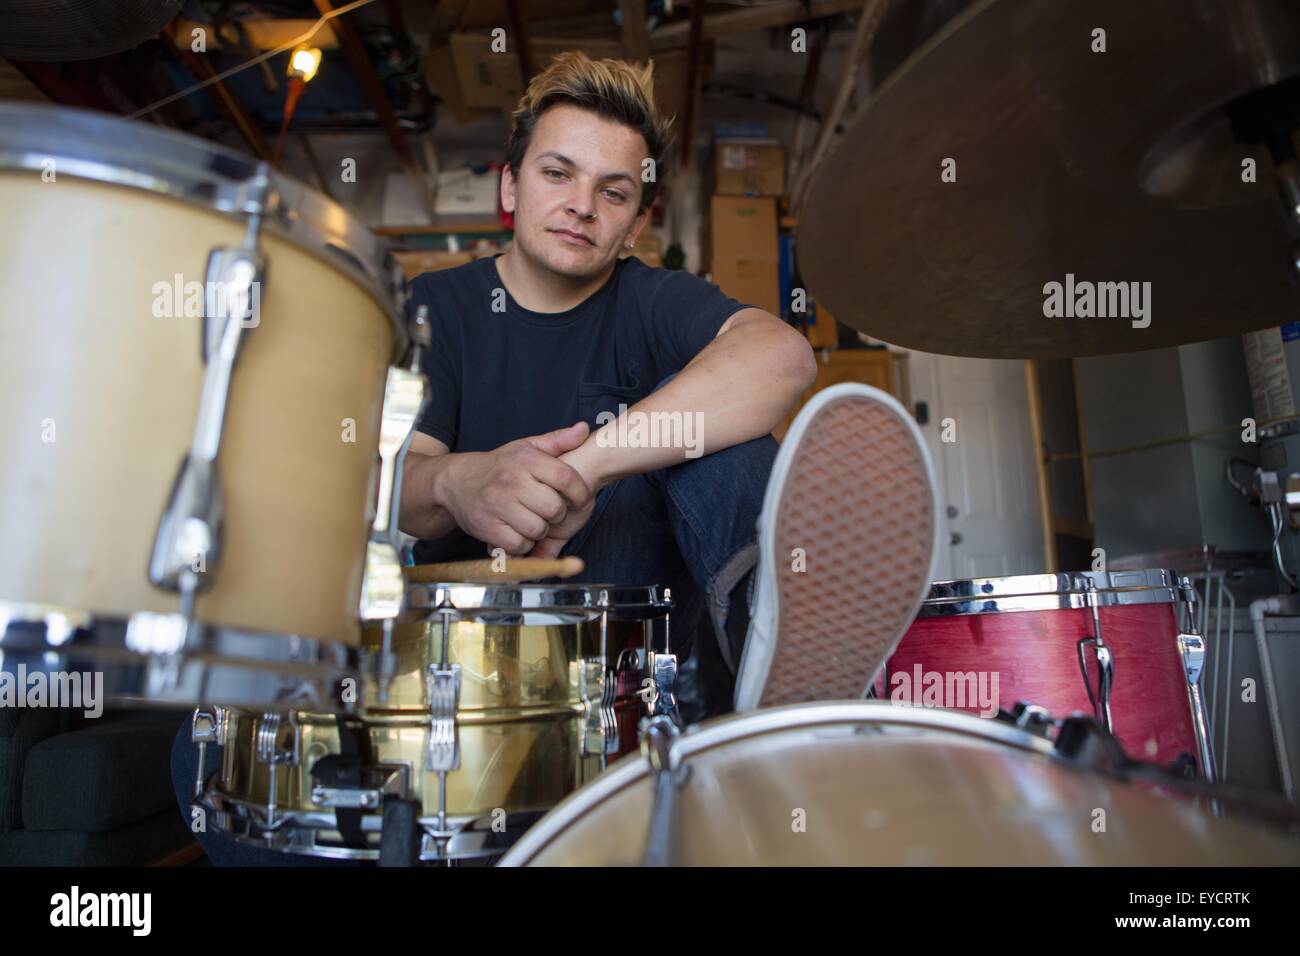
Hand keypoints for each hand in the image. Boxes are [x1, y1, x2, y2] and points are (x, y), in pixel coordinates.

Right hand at [440, 422, 592, 554]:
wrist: (455, 482)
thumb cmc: (499, 466)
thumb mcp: (526, 448)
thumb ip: (558, 440)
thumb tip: (584, 429)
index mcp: (525, 460)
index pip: (565, 477)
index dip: (579, 492)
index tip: (580, 499)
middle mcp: (510, 480)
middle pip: (553, 508)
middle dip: (557, 514)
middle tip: (550, 512)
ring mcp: (497, 504)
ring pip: (537, 529)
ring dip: (540, 530)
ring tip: (533, 521)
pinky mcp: (486, 525)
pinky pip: (518, 544)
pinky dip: (522, 543)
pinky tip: (517, 532)